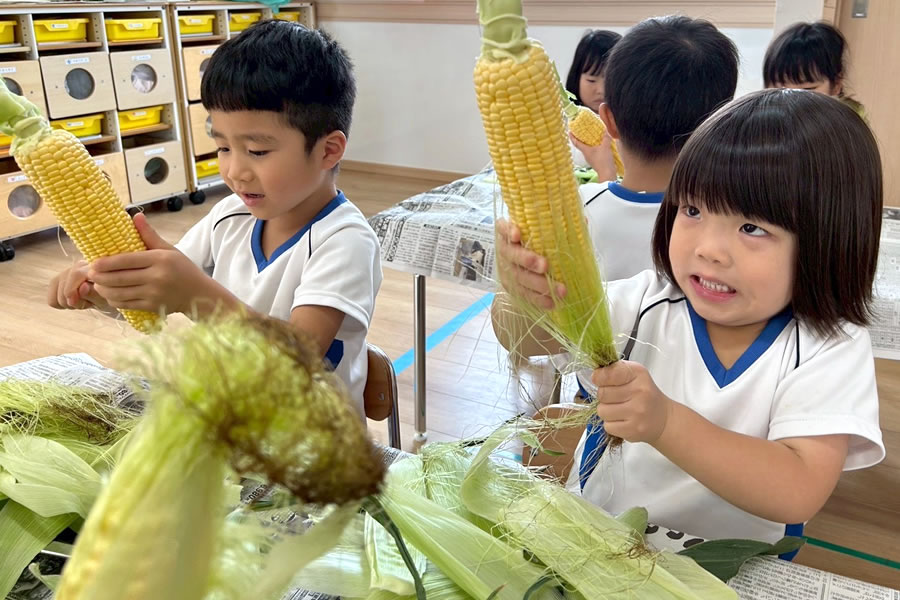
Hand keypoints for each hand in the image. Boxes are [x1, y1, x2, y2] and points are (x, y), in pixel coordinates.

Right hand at [48, 260, 108, 309]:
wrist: (105, 297)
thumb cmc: (106, 297)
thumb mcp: (105, 298)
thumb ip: (94, 293)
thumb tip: (82, 287)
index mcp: (92, 267)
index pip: (76, 273)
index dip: (71, 289)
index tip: (73, 302)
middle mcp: (78, 266)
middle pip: (64, 282)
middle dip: (71, 300)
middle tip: (86, 304)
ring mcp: (66, 272)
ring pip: (55, 289)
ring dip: (67, 302)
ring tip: (82, 302)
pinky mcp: (57, 281)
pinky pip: (51, 299)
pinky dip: (60, 304)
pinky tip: (73, 302)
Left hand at [88, 213, 207, 314]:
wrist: (199, 294)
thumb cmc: (183, 269)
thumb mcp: (169, 250)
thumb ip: (149, 235)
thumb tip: (135, 216)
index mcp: (160, 260)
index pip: (126, 260)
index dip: (106, 263)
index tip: (93, 263)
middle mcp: (156, 277)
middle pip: (119, 278)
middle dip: (100, 277)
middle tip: (89, 274)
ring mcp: (154, 294)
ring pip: (120, 293)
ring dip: (104, 289)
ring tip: (97, 284)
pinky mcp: (152, 307)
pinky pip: (127, 304)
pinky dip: (115, 300)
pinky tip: (110, 295)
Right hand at [495, 218, 565, 309]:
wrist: (522, 265)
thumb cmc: (535, 243)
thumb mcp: (544, 232)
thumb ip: (559, 227)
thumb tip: (582, 220)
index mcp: (509, 233)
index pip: (503, 228)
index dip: (508, 230)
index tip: (518, 234)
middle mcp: (505, 251)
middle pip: (512, 255)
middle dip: (528, 260)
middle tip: (545, 265)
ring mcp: (506, 270)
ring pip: (519, 278)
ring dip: (540, 285)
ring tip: (561, 290)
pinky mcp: (511, 287)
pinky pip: (524, 295)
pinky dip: (539, 300)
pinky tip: (552, 303)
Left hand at [570, 132, 616, 182]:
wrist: (607, 174)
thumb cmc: (603, 160)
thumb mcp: (605, 147)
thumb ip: (606, 138)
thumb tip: (605, 131)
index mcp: (585, 151)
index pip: (576, 143)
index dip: (572, 137)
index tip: (569, 132)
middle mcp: (586, 155)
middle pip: (581, 145)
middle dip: (581, 139)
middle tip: (581, 132)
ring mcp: (590, 159)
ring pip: (587, 149)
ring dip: (588, 143)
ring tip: (592, 137)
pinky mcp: (595, 162)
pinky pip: (593, 153)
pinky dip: (594, 148)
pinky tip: (600, 146)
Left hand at [592, 360, 672, 443]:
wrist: (664, 419)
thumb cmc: (645, 395)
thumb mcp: (635, 375)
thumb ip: (614, 370)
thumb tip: (595, 374)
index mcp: (638, 374)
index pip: (608, 373)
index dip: (599, 377)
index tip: (600, 379)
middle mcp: (639, 392)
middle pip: (602, 393)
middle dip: (604, 396)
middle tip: (616, 398)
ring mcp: (636, 412)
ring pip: (602, 411)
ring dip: (606, 411)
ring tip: (619, 410)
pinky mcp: (633, 430)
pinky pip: (607, 426)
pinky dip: (612, 424)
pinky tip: (623, 420)